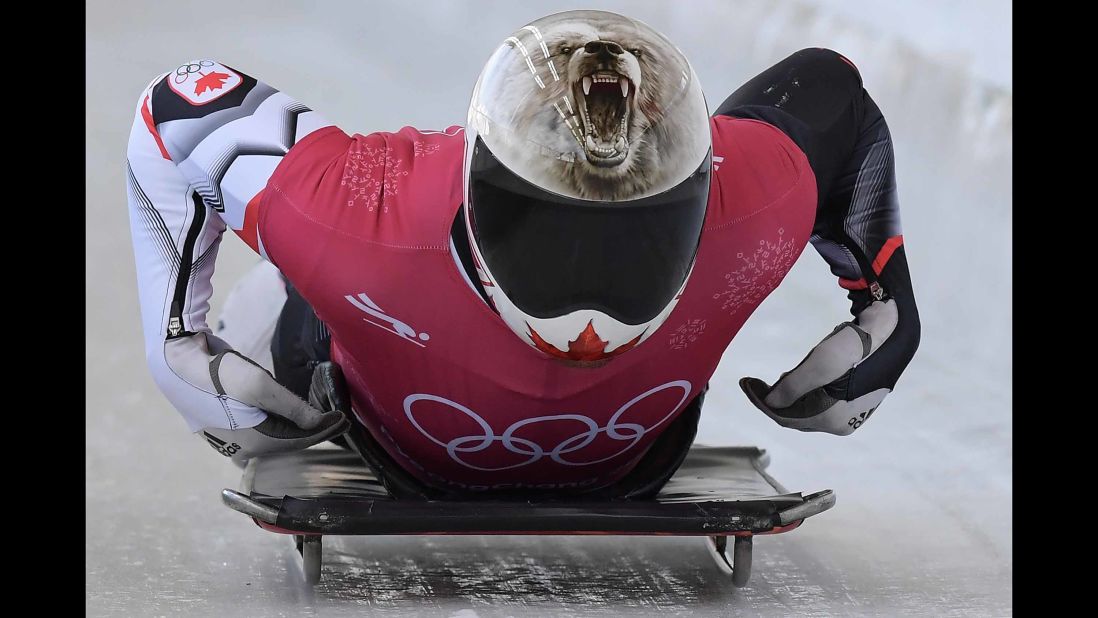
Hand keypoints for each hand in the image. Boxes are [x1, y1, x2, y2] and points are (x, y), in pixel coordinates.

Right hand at [168, 333, 348, 462]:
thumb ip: (295, 408)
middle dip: (314, 428)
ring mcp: (234, 438)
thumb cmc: (217, 375)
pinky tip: (293, 411)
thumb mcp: (261, 387)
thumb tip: (323, 422)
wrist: (176, 362)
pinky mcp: (228, 424)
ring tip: (320, 414)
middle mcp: (245, 448)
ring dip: (298, 424)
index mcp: (254, 445)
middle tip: (336, 415)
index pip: (302, 440)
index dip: (325, 428)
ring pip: (277, 433)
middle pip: (290, 439)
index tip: (344, 418)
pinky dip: (281, 419)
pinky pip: (263, 426)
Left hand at [740, 299, 897, 435]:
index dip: (761, 402)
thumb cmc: (856, 345)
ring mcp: (850, 414)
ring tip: (780, 376)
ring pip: (807, 408)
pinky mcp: (854, 402)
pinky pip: (820, 401)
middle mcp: (842, 424)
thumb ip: (791, 387)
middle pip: (796, 415)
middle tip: (756, 382)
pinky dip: (805, 391)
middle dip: (775, 398)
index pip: (785, 417)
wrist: (891, 329)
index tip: (745, 384)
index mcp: (833, 420)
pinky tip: (800, 376)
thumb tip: (769, 403)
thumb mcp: (819, 364)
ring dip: (790, 394)